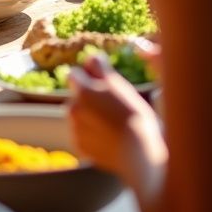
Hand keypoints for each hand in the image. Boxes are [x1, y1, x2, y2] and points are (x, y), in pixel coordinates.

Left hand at [68, 51, 162, 179]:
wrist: (138, 154)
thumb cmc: (133, 116)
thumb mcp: (120, 86)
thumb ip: (100, 68)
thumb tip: (91, 58)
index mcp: (82, 91)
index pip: (74, 73)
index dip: (88, 76)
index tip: (102, 83)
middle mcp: (73, 109)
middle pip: (76, 96)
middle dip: (88, 97)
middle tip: (111, 104)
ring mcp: (75, 130)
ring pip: (78, 115)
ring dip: (89, 115)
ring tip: (112, 122)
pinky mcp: (80, 147)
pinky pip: (82, 134)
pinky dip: (91, 134)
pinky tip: (109, 137)